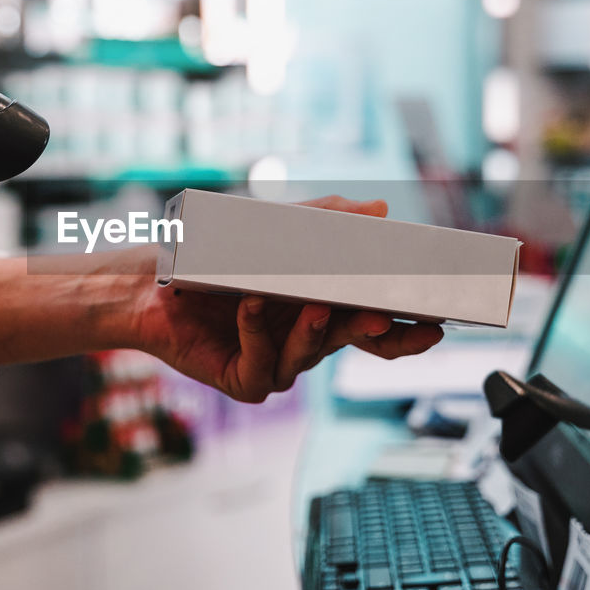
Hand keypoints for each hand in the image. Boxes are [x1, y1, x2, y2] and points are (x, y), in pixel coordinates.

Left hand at [132, 196, 443, 401]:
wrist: (151, 285)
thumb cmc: (212, 259)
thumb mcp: (274, 231)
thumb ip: (323, 222)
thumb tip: (379, 210)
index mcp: (321, 309)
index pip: (374, 325)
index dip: (405, 330)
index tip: (438, 323)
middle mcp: (304, 340)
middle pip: (350, 342)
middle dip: (373, 333)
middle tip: (387, 318)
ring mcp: (276, 363)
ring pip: (308, 356)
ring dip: (313, 332)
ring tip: (315, 309)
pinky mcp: (245, 379)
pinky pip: (262, 363)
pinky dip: (258, 333)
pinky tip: (252, 307)